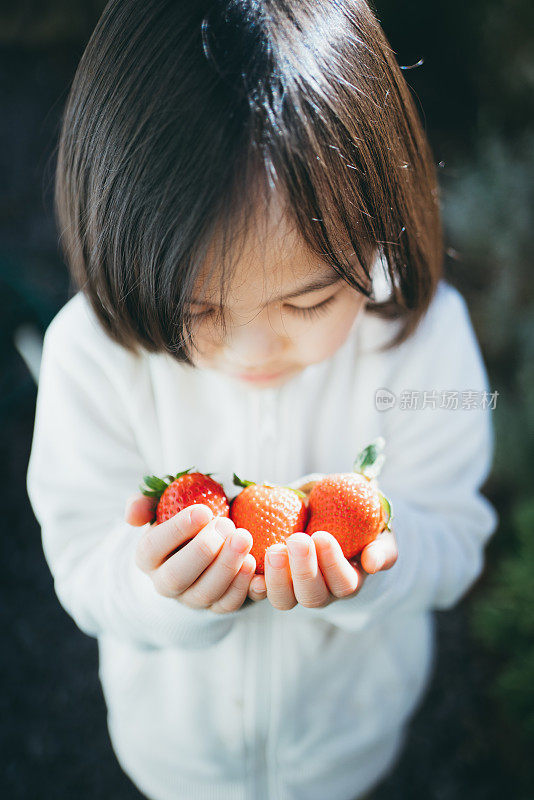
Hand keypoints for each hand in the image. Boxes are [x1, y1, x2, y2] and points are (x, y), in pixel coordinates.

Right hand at [125, 494, 256, 613]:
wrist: (208, 543)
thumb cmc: (187, 520)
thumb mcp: (165, 506)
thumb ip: (146, 503)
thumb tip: (132, 514)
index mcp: (147, 556)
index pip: (153, 546)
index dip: (177, 529)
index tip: (204, 510)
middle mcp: (165, 583)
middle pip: (177, 576)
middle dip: (203, 551)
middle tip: (227, 525)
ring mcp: (191, 599)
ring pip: (205, 592)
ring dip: (226, 567)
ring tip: (244, 538)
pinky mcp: (217, 608)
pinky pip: (228, 604)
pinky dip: (243, 586)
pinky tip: (253, 563)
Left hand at [250, 527, 397, 610]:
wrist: (334, 514)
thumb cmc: (360, 523)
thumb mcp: (380, 533)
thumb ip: (383, 548)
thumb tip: (372, 564)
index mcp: (348, 582)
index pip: (343, 583)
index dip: (332, 564)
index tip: (322, 536)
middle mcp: (322, 592)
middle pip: (312, 596)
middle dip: (303, 570)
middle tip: (296, 540)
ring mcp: (294, 589)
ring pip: (284, 599)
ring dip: (277, 577)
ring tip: (274, 549)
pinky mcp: (272, 581)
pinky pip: (260, 590)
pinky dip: (254, 582)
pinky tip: (248, 563)